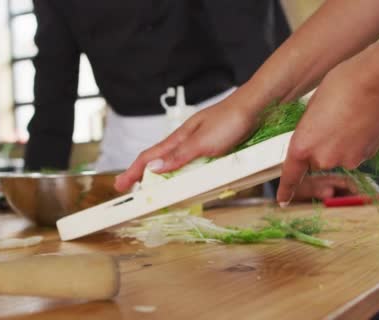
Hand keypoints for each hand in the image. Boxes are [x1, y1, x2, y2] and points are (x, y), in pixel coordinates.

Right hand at [114, 94, 260, 191]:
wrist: (257, 106)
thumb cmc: (231, 120)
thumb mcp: (203, 142)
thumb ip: (179, 156)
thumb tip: (153, 168)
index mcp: (180, 138)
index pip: (149, 156)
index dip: (133, 171)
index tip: (120, 185)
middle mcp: (187, 140)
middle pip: (159, 160)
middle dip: (143, 175)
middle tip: (133, 190)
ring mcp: (200, 143)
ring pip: (175, 162)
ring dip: (161, 175)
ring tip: (153, 189)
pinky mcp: (214, 147)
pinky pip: (193, 163)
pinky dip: (183, 173)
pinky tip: (186, 178)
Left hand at [276, 52, 378, 205]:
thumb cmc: (342, 85)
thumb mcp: (311, 108)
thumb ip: (308, 130)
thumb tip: (314, 139)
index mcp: (302, 146)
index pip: (290, 175)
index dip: (285, 189)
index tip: (282, 200)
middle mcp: (322, 159)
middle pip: (316, 161)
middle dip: (320, 147)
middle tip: (330, 121)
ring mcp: (347, 160)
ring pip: (337, 157)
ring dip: (340, 144)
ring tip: (347, 117)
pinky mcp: (367, 156)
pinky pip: (355, 153)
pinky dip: (356, 142)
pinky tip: (361, 123)